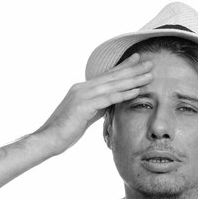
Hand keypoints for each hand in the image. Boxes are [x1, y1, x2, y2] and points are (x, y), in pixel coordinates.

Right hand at [36, 52, 152, 154]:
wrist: (48, 139)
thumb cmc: (64, 131)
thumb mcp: (84, 116)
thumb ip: (96, 108)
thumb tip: (107, 105)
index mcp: (82, 89)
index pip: (107, 76)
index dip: (123, 67)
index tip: (137, 59)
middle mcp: (82, 88)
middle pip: (112, 76)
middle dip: (133, 69)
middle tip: (150, 62)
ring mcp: (82, 95)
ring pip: (112, 85)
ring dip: (133, 79)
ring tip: (149, 75)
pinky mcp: (83, 106)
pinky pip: (108, 98)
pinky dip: (123, 94)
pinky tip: (136, 91)